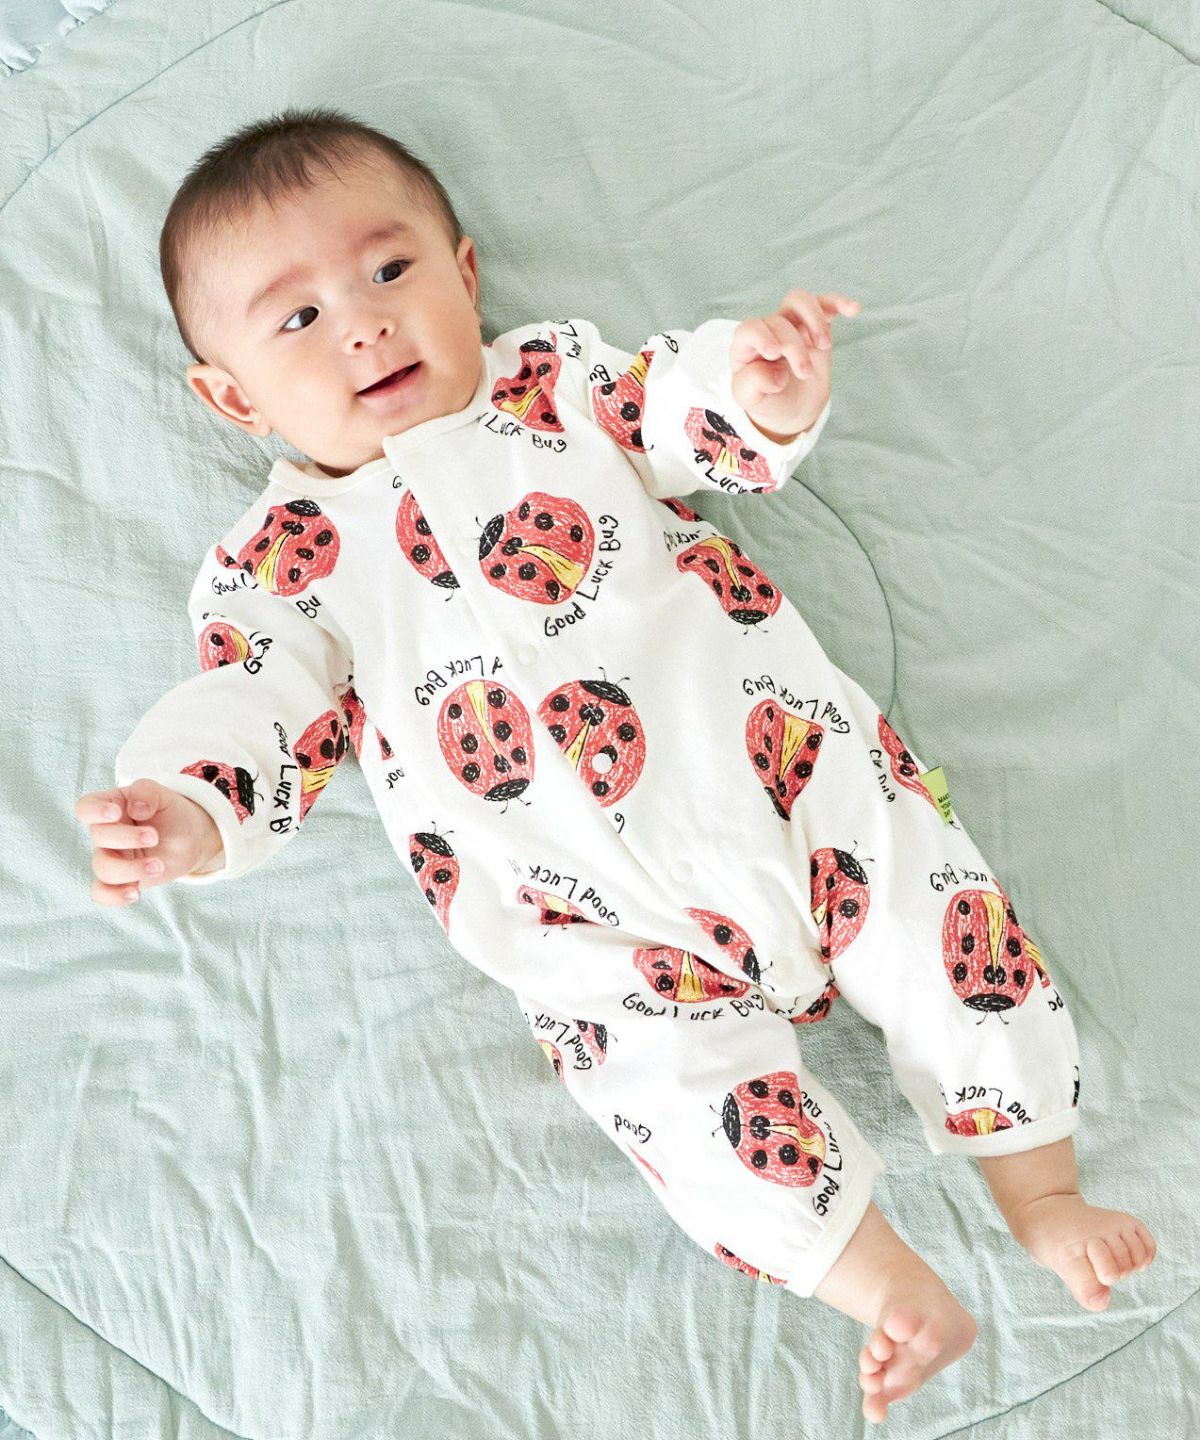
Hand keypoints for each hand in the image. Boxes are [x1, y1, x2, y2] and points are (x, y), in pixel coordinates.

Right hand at [77, 776, 223, 905]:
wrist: (189, 837)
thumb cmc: (171, 812)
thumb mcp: (165, 795)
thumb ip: (147, 791)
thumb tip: (135, 809)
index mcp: (110, 806)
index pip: (86, 807)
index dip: (95, 811)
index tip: (117, 813)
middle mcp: (105, 833)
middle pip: (99, 837)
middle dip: (128, 838)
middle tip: (155, 836)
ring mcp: (112, 857)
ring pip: (103, 868)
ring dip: (131, 868)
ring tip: (159, 865)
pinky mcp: (122, 879)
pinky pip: (102, 892)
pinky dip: (114, 896)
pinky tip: (135, 893)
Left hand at [730, 290, 861, 442]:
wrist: (791, 407)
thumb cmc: (767, 400)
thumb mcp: (750, 400)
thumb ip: (752, 385)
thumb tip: (775, 373)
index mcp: (746, 346)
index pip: (749, 329)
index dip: (761, 336)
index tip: (775, 354)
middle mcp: (767, 330)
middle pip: (779, 321)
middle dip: (795, 347)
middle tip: (805, 373)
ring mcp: (791, 325)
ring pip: (798, 300)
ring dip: (814, 320)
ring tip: (824, 346)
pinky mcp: (814, 326)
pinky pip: (824, 304)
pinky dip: (838, 303)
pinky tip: (852, 310)